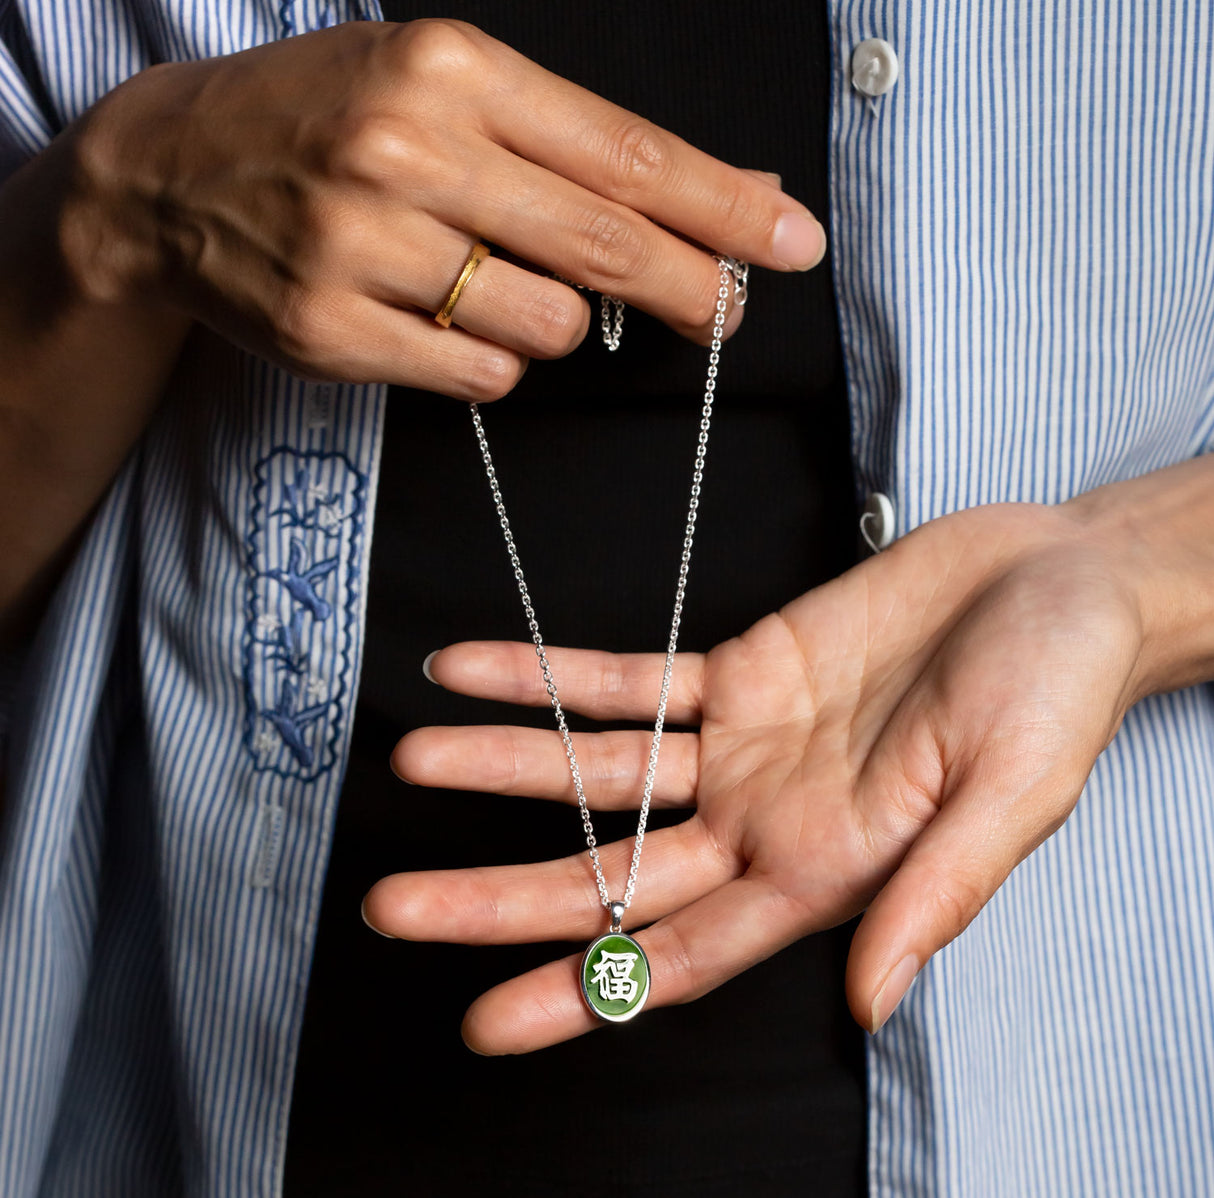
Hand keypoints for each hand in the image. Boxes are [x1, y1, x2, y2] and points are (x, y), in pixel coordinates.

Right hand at [60, 20, 823, 398]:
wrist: (169, 172)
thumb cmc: (329, 121)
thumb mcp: (447, 90)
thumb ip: (575, 144)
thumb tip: (718, 192)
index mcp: (453, 72)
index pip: (627, 155)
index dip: (724, 208)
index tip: (791, 243)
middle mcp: (409, 152)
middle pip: (604, 247)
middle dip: (693, 287)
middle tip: (731, 312)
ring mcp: (363, 247)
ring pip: (545, 325)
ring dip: (554, 322)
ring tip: (496, 285)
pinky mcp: (331, 330)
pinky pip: (477, 374)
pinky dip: (490, 360)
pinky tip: (446, 320)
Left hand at [361, 497, 1162, 1052]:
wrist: (1058, 580)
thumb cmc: (1058, 691)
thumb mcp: (1014, 798)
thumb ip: (932, 896)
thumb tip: (866, 1003)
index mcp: (826, 873)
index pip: (683, 957)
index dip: (585, 993)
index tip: (487, 1021)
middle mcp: (766, 822)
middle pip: (614, 873)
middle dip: (503, 895)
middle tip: (395, 908)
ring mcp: (743, 747)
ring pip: (602, 771)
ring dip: (505, 765)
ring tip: (414, 757)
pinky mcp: (741, 670)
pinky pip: (628, 677)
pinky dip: (552, 674)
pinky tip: (480, 666)